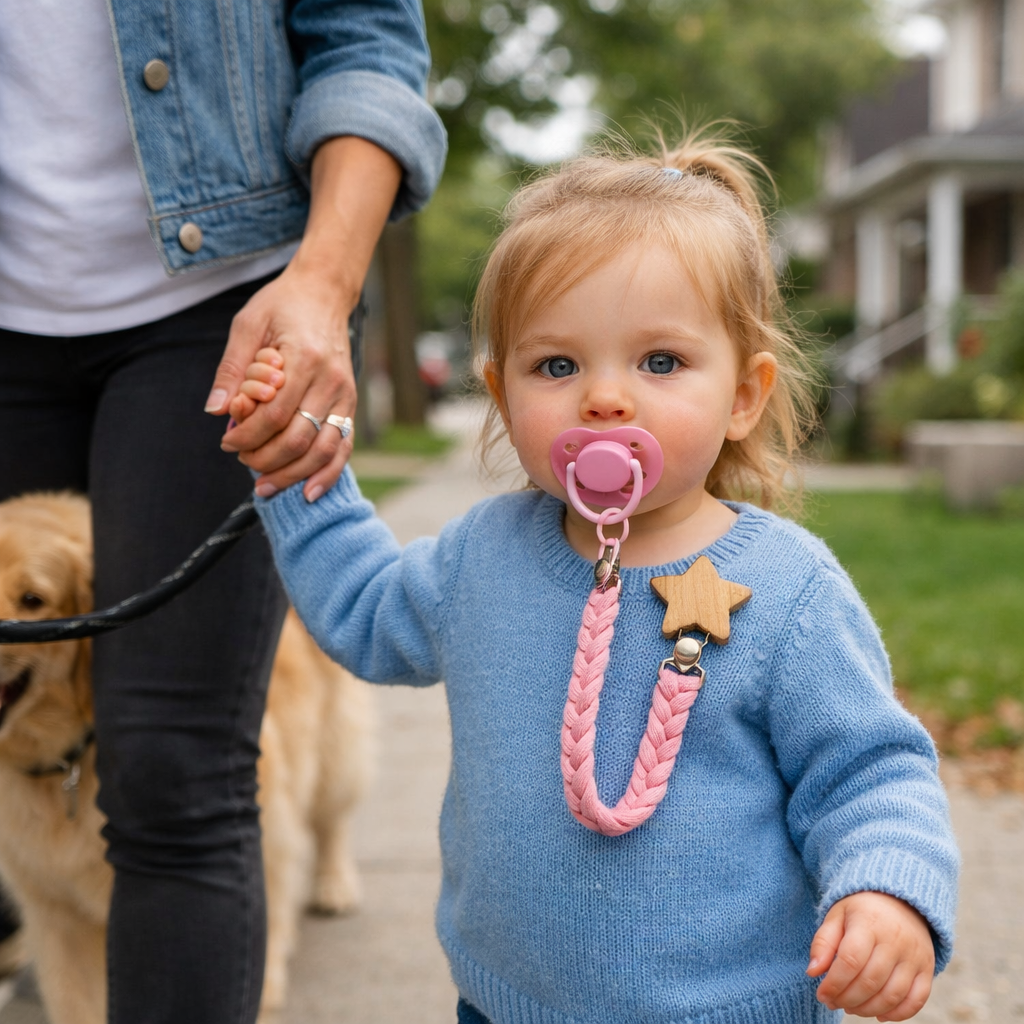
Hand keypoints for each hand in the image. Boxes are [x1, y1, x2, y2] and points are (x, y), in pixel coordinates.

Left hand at [204, 136, 400, 501]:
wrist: (324, 293)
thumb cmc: (281, 306)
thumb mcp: (247, 326)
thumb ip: (231, 370)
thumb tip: (215, 412)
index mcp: (304, 359)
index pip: (274, 414)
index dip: (247, 436)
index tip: (226, 441)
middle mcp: (331, 381)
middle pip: (297, 438)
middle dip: (265, 459)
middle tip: (240, 459)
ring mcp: (345, 395)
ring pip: (321, 450)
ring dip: (292, 474)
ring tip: (266, 486)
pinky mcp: (350, 405)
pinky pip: (342, 447)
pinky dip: (327, 473)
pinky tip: (308, 493)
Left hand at [808, 892, 933, 1020]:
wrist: (900, 900)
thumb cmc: (862, 910)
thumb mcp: (837, 915)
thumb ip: (823, 942)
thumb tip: (813, 972)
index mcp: (869, 923)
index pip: (850, 961)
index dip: (834, 983)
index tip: (822, 994)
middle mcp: (895, 941)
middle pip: (870, 982)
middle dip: (847, 999)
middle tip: (833, 1002)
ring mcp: (914, 956)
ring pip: (892, 995)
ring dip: (868, 1009)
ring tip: (851, 1007)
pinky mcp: (927, 969)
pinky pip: (916, 1000)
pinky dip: (898, 1014)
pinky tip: (879, 1014)